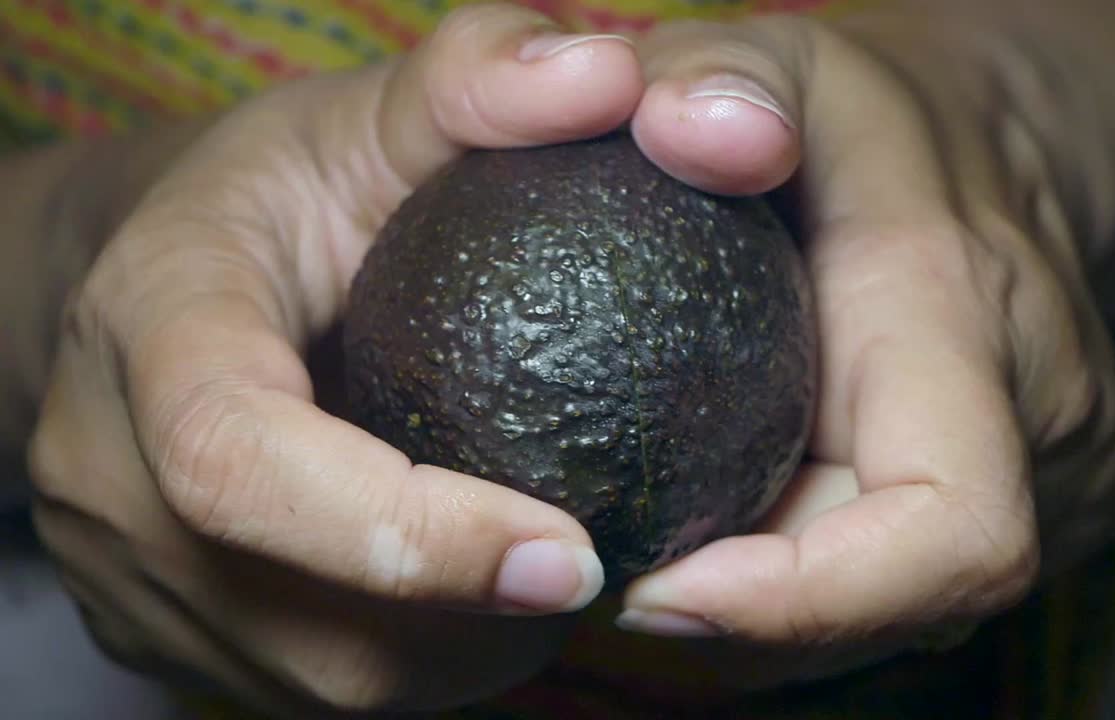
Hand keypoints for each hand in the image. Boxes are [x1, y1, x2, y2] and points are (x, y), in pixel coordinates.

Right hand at [26, 6, 647, 713]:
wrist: (171, 281)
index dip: (405, 532)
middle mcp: (105, 470)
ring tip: (550, 578)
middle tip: (599, 569)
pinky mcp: (161, 622)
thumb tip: (612, 79)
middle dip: (468, 619)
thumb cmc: (285, 193)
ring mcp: (123, 566)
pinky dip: (423, 660)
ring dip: (460, 652)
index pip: (236, 459)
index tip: (571, 554)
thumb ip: (477, 82)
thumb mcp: (369, 115)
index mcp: (150, 327)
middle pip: (291, 609)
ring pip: (316, 677)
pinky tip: (483, 598)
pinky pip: (312, 685)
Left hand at [565, 13, 1114, 695]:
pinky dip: (812, 583)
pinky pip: (908, 590)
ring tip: (671, 543)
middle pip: (901, 606)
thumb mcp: (787, 56)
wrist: (993, 153)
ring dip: (780, 609)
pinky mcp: (1032, 501)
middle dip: (756, 615)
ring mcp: (1051, 477)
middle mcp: (1037, 424)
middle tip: (624, 565)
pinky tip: (737, 527)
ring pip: (902, 615)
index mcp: (968, 322)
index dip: (807, 605)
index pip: (951, 532)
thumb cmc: (871, 115)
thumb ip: (718, 70)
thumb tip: (670, 133)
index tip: (655, 591)